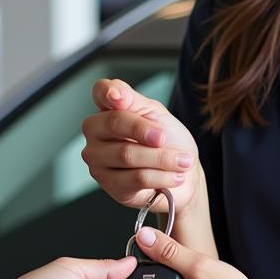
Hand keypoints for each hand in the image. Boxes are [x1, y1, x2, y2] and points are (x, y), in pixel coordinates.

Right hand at [81, 78, 202, 217]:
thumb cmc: (168, 140)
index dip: (108, 93)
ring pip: (127, 154)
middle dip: (147, 131)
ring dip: (162, 158)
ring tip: (181, 161)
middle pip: (115, 123)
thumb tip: (113, 93)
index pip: (100, 93)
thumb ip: (132, 100)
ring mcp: (98, 161)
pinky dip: (162, 176)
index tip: (119, 98)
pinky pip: (136, 178)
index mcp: (106, 110)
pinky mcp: (111, 186)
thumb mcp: (155, 113)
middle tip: (165, 138)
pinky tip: (175, 176)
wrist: (184, 173)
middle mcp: (95, 135)